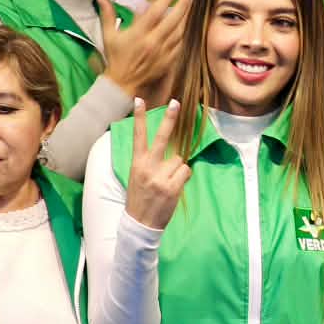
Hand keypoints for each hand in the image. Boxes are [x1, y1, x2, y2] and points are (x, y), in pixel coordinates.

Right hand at [100, 0, 191, 106]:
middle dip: (183, 5)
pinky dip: (185, 35)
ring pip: (179, 32)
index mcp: (138, 34)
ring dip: (187, 18)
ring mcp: (162, 53)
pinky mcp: (168, 62)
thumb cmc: (116, 58)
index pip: (155, 11)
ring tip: (192, 7)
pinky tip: (189, 27)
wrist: (122, 83)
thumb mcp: (109, 35)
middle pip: (172, 20)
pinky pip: (180, 46)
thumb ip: (108, 14)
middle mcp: (152, 42)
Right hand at [123, 99, 191, 229]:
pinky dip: (183, 178)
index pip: (138, 136)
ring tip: (167, 183)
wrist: (140, 223)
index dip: (140, 118)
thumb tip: (173, 151)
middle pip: (162, 138)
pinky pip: (186, 172)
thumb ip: (150, 162)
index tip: (140, 100)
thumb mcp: (138, 176)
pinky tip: (173, 189)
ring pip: (180, 160)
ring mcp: (160, 177)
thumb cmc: (140, 198)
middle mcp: (148, 167)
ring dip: (178, 169)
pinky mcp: (172, 187)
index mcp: (137, 163)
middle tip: (176, 102)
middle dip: (170, 120)